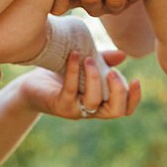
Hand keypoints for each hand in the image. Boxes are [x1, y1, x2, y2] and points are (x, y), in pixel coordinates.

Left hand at [19, 50, 141, 120]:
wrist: (29, 86)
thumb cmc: (59, 76)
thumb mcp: (84, 66)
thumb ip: (103, 62)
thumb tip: (123, 54)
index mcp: (101, 102)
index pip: (125, 109)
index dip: (134, 98)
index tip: (136, 80)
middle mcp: (91, 110)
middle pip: (116, 111)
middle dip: (119, 91)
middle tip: (111, 71)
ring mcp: (75, 109)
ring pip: (94, 101)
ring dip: (94, 78)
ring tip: (89, 58)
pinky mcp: (59, 104)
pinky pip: (71, 90)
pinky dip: (74, 71)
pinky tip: (74, 55)